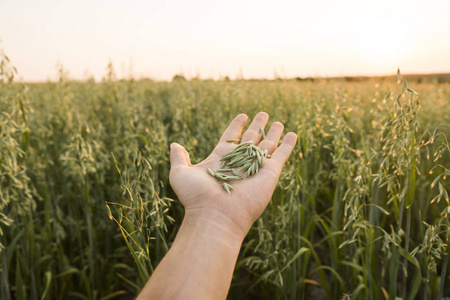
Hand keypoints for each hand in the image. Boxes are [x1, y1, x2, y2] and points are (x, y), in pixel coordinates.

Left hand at [169, 112, 296, 238]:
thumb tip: (174, 144)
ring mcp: (255, 167)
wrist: (216, 216)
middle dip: (257, 126)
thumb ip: (179, 158)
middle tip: (263, 113)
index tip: (242, 115)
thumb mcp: (181, 174)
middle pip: (251, 139)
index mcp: (220, 159)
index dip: (237, 126)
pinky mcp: (270, 173)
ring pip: (267, 145)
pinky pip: (281, 155)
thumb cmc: (196, 197)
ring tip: (278, 122)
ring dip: (274, 133)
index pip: (231, 137)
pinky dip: (288, 145)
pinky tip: (293, 134)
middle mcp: (239, 162)